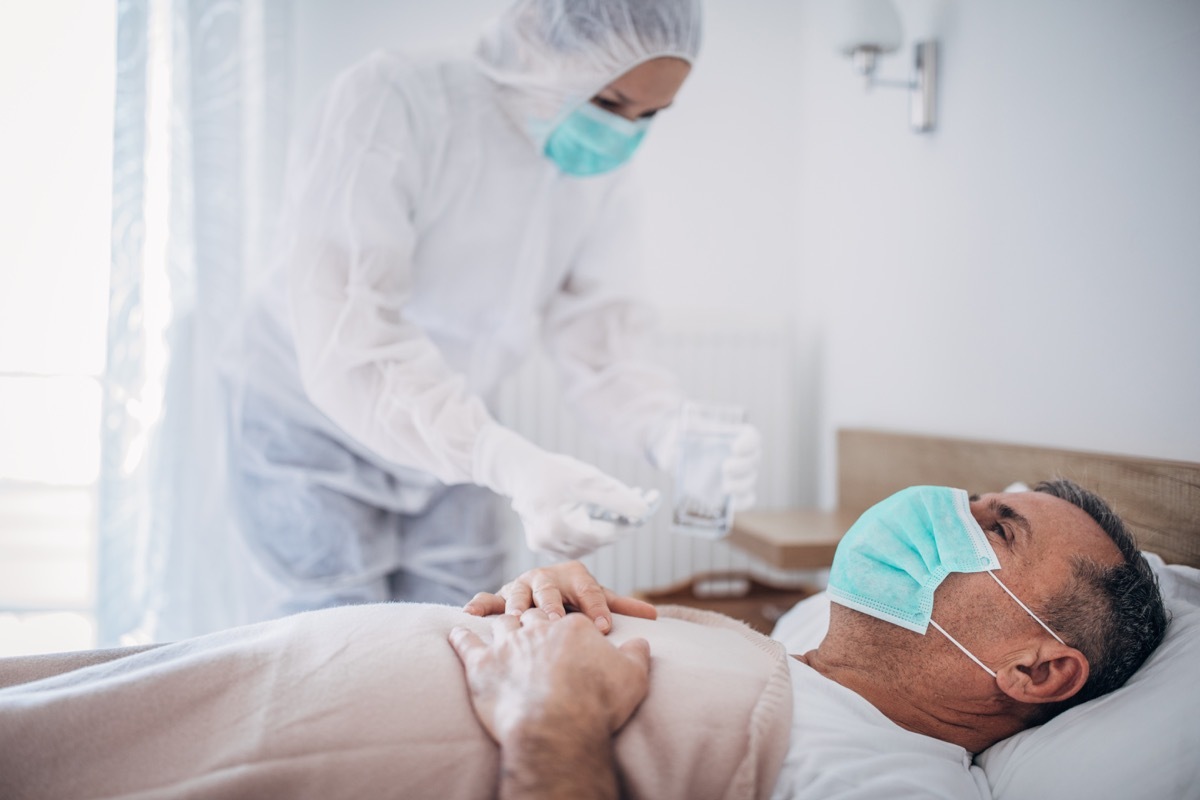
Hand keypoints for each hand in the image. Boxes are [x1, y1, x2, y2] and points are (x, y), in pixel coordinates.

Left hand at [448, 610, 651, 743]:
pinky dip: (461, 635)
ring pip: (501, 623)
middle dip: (534, 617)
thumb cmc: (599, 703)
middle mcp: (538, 629)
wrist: (558, 726)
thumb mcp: (633, 676)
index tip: (571, 635)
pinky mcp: (481, 666)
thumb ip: (637, 655)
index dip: (571, 626)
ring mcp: (507, 645)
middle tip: (534, 621)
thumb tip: (642, 642)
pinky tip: (458, 628)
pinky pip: (466, 643)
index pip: (570, 618)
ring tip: (498, 622)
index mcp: (573, 626)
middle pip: (534, 615)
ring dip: (500, 622)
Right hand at [463, 560, 656, 633]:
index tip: (604, 628)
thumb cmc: (575, 601)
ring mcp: (522, 586)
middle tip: (556, 620)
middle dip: (553, 604)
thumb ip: (621, 606)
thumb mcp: (598, 600)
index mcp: (574, 576)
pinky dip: (480, 605)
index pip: (589, 590)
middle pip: (550, 589)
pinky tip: (471, 614)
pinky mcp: (500, 597)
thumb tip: (655, 616)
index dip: (596, 608)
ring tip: (517, 618)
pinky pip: (488, 599)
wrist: (545, 592)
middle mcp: (546, 577)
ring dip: (517, 604)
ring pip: (518, 592)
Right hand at [474, 424, 653, 556]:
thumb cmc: (552, 470)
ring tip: (626, 506)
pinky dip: (592, 530)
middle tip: (643, 503)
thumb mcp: (586, 479)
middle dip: (621, 523)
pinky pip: (577, 542)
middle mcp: (546, 543)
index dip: (627, 523)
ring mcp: (543, 546)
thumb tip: (644, 511)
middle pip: (597, 541)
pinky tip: (604, 514)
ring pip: (588, 544)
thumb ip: (616, 496)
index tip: (647, 508)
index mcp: (554, 527)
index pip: (602, 535)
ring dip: (608, 527)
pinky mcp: (544, 545)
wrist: (519, 470)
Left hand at [651, 414, 761, 511]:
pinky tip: (732, 504)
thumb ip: (675, 441)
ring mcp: (738, 475)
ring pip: (750, 480)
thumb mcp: (676, 435)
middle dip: (742, 466)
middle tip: (725, 468)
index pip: (752, 437)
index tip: (735, 448)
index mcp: (733, 436)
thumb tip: (672, 456)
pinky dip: (742, 503)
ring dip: (741, 485)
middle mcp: (741, 455)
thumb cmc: (682, 439)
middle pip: (754, 459)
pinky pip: (746, 499)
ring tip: (725, 488)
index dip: (749, 443)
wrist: (677, 452)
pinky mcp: (733, 492)